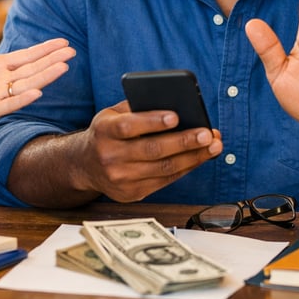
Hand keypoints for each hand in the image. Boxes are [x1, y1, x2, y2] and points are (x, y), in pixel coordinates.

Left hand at [0, 18, 75, 151]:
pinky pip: (10, 104)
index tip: (62, 42)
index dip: (44, 49)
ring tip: (63, 67)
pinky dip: (24, 98)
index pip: (26, 56)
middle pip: (32, 68)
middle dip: (52, 60)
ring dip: (45, 76)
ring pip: (27, 84)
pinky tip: (38, 92)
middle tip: (72, 51)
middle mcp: (3, 81)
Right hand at [73, 101, 222, 201]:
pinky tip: (199, 158)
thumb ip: (138, 107)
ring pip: (164, 168)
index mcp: (104, 131)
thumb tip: (176, 104)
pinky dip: (186, 168)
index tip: (176, 116)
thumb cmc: (107, 132)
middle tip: (208, 134)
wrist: (85, 165)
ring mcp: (120, 179)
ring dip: (193, 157)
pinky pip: (165, 181)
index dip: (153, 122)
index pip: (129, 126)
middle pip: (152, 150)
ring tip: (213, 146)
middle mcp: (110, 157)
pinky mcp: (132, 193)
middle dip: (184, 142)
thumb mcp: (113, 114)